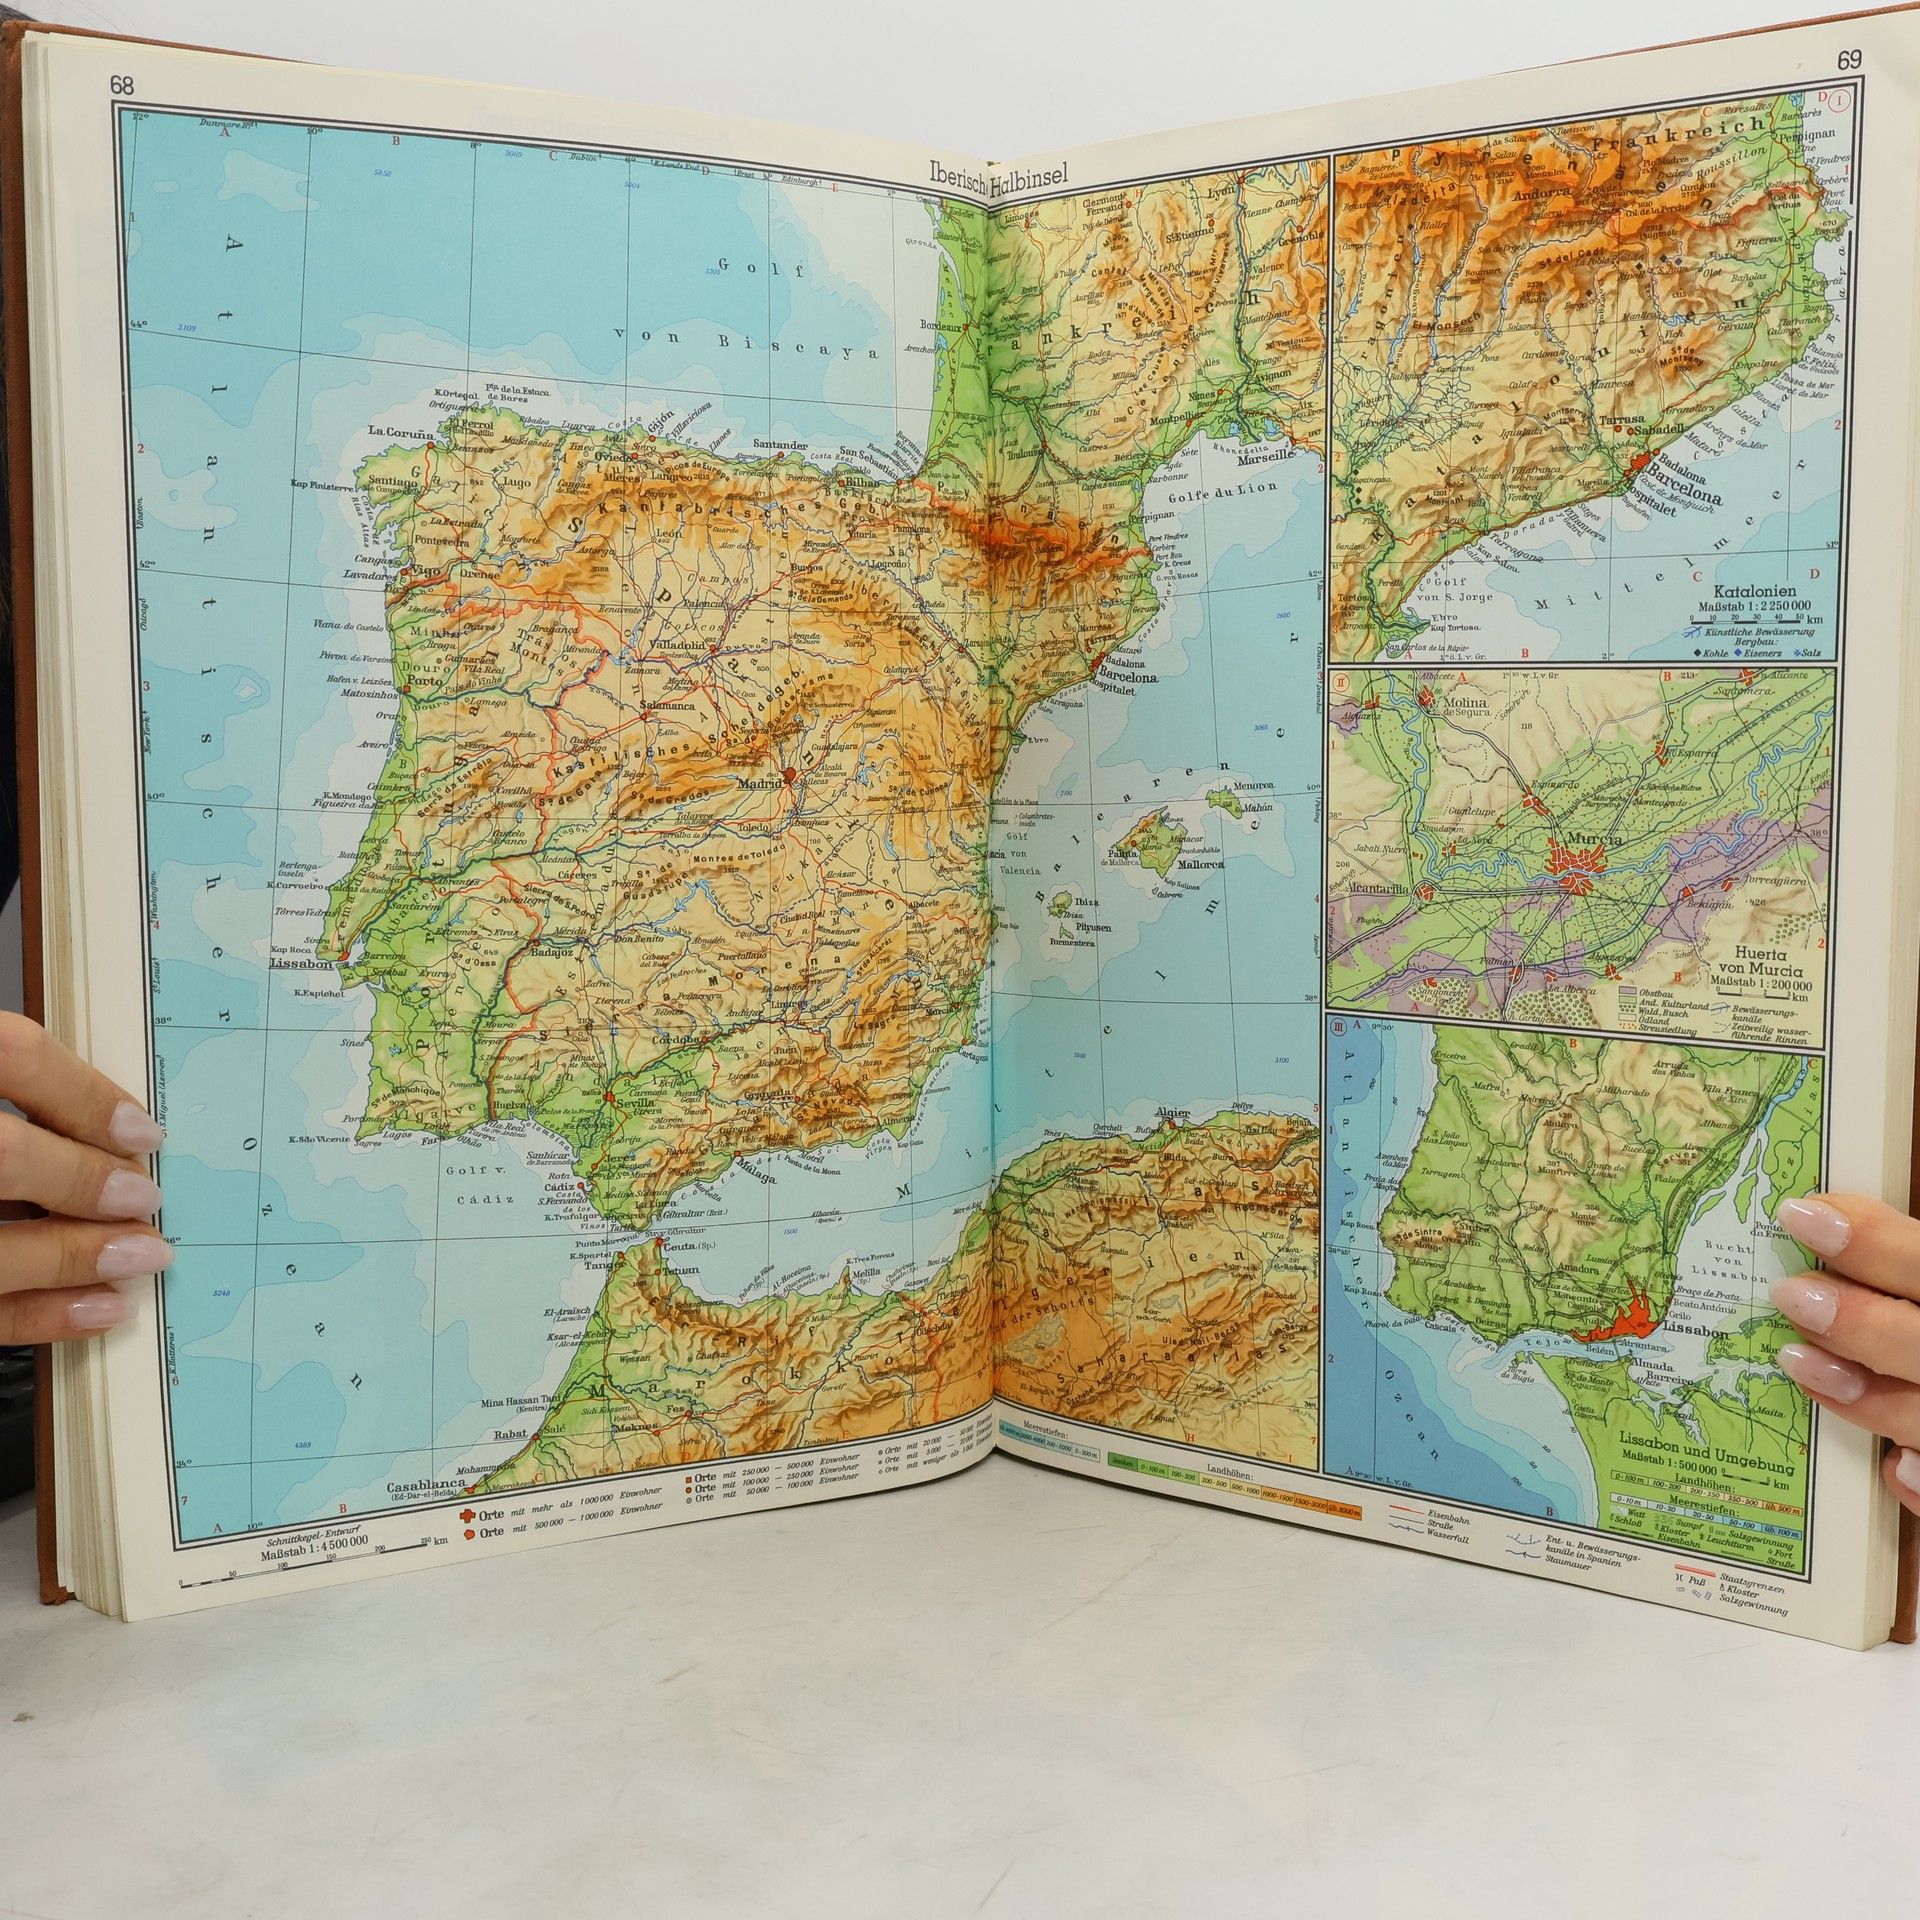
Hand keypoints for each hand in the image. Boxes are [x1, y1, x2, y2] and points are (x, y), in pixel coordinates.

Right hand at [0, 1012, 170, 1341]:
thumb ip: (8, 1091)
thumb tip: (99, 1125)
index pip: (9, 1053)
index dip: (84, 1093)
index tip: (140, 1129)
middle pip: (3, 1155)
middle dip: (84, 1180)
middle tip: (143, 1197)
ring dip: (75, 1256)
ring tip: (139, 1256)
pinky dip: (38, 1315)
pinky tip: (93, 1308)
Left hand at [1773, 1194, 1919, 1517]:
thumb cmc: (1918, 1316)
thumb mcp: (1918, 1285)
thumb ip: (1895, 1264)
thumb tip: (1815, 1220)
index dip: (1875, 1241)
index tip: (1800, 1216)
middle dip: (1861, 1322)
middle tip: (1788, 1296)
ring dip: (1867, 1396)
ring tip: (1796, 1361)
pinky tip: (1891, 1467)